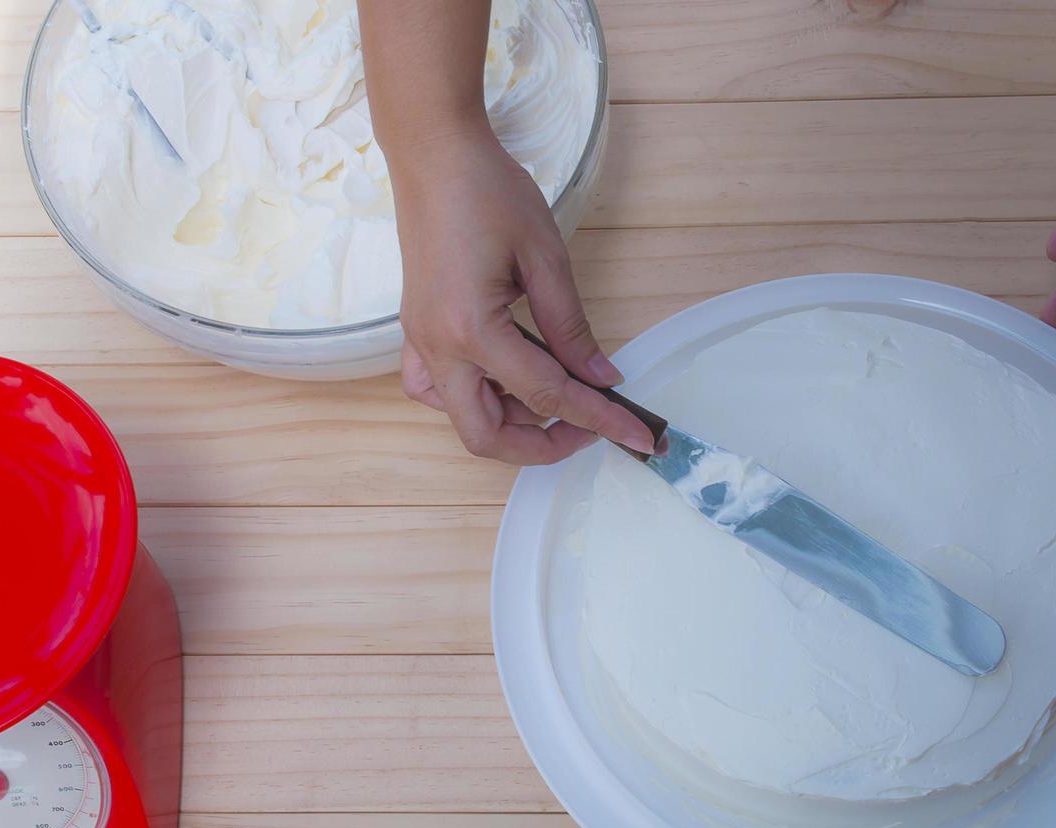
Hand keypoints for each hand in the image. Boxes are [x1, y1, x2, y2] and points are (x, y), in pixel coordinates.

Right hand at [390, 126, 654, 463]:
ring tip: (554, 397)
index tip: (639, 437)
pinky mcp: (417, 331)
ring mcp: (421, 342)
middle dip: (543, 446)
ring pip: (461, 419)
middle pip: (488, 436)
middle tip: (591, 427)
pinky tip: (504, 378)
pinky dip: (473, 399)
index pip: (547, 397)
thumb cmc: (488, 192)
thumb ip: (572, 327)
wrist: (433, 152)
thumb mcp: (545, 257)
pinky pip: (436, 391)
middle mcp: (439, 347)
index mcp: (473, 330)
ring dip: (509, 424)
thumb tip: (602, 378)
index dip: (600, 421)